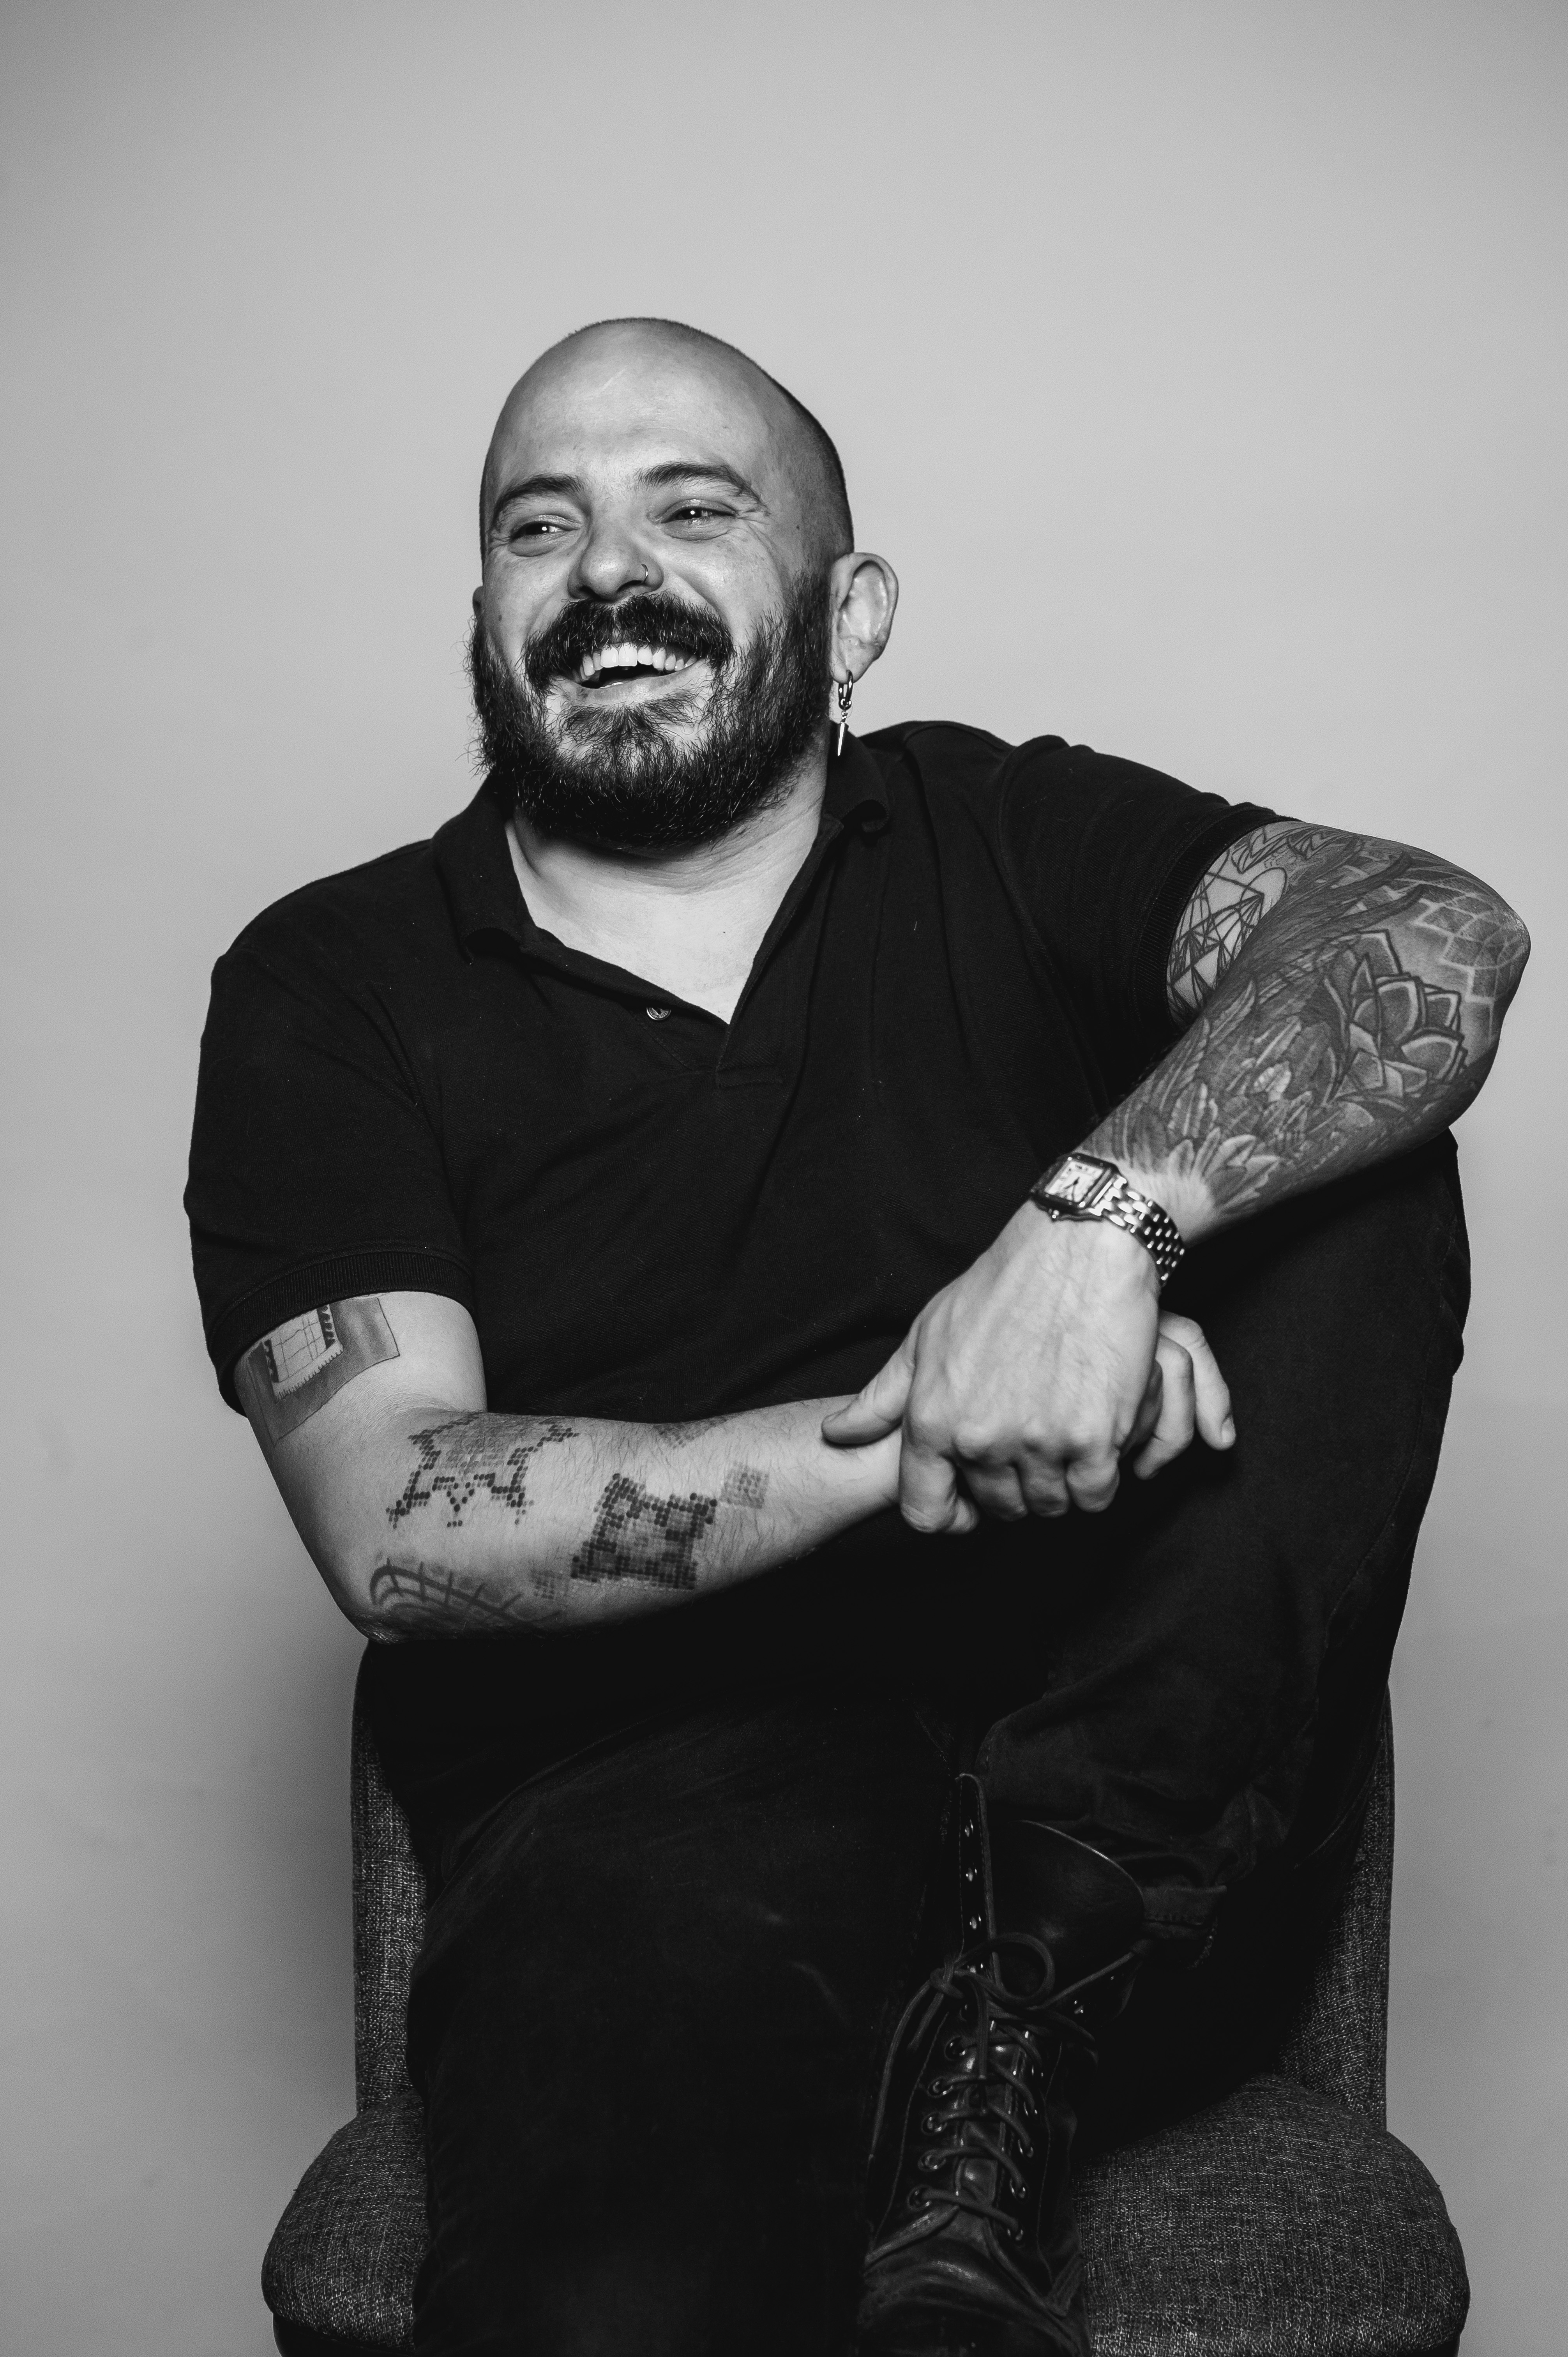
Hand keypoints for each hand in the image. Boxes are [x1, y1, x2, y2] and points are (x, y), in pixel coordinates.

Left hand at [820, 1204, 1233, 1532]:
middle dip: (1014, 1486)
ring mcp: (1038, 1444)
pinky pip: (1094, 1494)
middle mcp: (979, 1440)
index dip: (950, 1514)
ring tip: (1064, 1431)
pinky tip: (1096, 1435)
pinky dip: (1098, 1474)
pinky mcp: (1094, 1440)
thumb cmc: (1001, 1289)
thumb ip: (882, 1398)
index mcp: (933, 1421)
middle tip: (1030, 1442)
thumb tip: (836, 1435)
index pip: (925, 1513)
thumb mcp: (927, 1337)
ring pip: (1049, 1504)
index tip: (972, 1499)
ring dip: (1059, 1481)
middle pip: (999, 1509)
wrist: (1076, 1251)